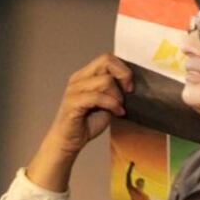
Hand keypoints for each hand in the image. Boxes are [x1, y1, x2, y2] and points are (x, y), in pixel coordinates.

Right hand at [27, 54, 132, 191]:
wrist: (69, 141)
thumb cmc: (86, 123)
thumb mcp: (106, 103)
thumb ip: (114, 90)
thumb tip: (131, 83)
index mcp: (85, 75)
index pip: (107, 58)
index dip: (123, 69)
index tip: (130, 86)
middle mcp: (78, 79)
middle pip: (106, 61)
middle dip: (123, 75)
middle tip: (128, 92)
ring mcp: (74, 90)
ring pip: (105, 80)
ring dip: (117, 95)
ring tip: (119, 108)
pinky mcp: (73, 103)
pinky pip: (97, 97)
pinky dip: (112, 105)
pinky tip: (117, 113)